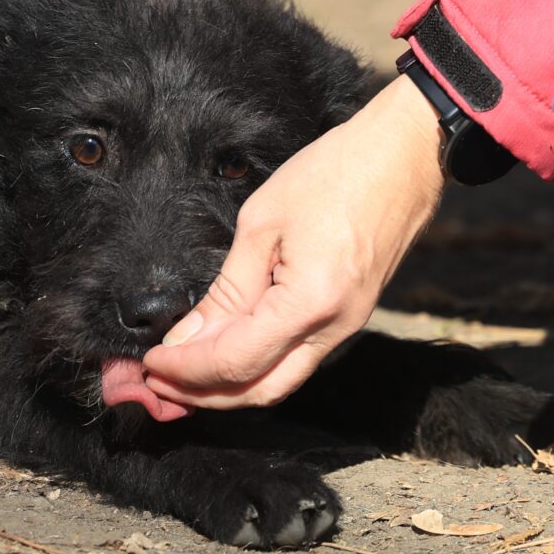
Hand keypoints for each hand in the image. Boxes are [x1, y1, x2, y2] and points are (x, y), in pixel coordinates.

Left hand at [142, 75, 446, 407]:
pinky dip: (255, 368)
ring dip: (227, 389)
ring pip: (279, 383)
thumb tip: (187, 338)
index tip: (149, 363)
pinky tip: (222, 355)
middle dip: (203, 396)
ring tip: (180, 378)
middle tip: (156, 385)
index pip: (235, 361)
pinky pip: (296, 359)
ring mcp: (347, 327)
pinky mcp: (349, 317)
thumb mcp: (262, 222)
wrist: (405, 156)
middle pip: (259, 391)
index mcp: (310, 302)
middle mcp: (335, 328)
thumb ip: (226, 289)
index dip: (186, 370)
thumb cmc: (336, 173)